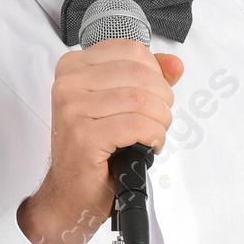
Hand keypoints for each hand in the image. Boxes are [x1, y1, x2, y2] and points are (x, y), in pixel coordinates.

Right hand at [18, 40, 184, 243]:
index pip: (130, 50)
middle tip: (159, 118)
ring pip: (140, 100)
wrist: (71, 193)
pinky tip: (149, 145)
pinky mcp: (84, 136)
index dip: (155, 73)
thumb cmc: (94, 150)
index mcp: (74, 68)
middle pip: (138, 73)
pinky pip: (136, 125)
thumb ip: (147, 79)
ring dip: (160, 120)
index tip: (155, 95)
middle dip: (162, 98)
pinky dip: (153, 136)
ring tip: (154, 133)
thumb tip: (175, 65)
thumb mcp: (120, 105)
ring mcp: (73, 110)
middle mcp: (68, 84)